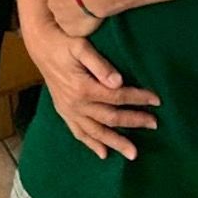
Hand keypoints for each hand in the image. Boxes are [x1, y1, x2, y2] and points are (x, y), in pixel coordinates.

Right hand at [27, 21, 158, 159]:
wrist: (41, 46)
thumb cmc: (63, 42)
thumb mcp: (81, 46)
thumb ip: (99, 64)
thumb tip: (119, 82)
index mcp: (83, 88)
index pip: (117, 97)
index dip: (138, 99)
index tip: (156, 100)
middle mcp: (76, 104)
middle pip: (110, 117)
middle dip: (134, 121)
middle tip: (154, 125)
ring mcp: (69, 111)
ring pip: (96, 131)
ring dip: (116, 142)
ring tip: (133, 153)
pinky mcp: (64, 112)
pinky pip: (79, 133)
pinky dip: (91, 144)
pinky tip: (103, 154)